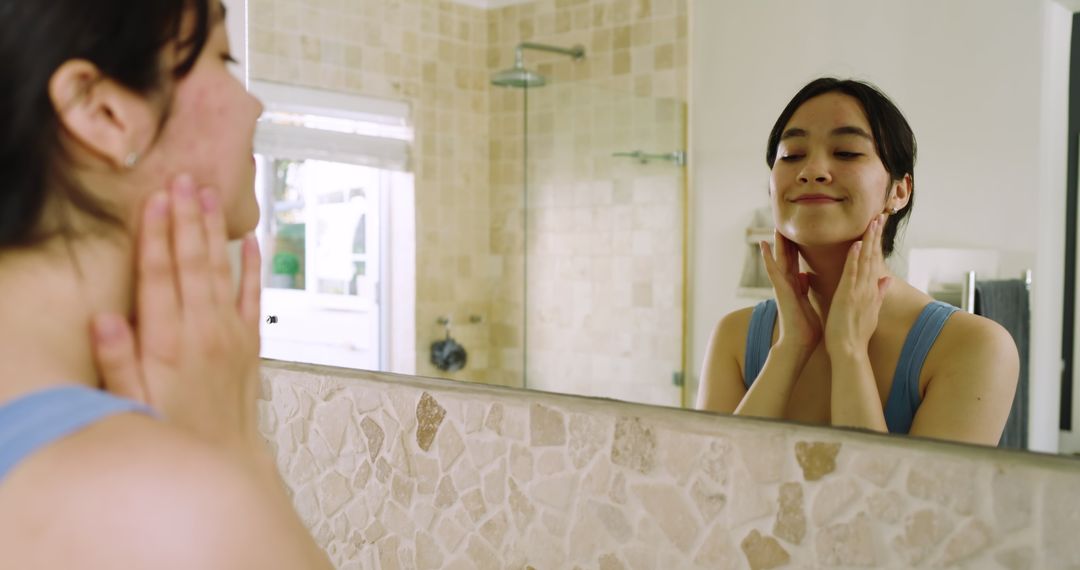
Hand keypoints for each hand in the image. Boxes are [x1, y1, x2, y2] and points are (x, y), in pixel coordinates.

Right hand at [89, 174, 264, 454]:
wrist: (225, 458)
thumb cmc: (172, 431)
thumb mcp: (130, 403)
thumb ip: (116, 361)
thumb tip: (104, 319)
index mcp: (168, 343)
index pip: (160, 276)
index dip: (156, 236)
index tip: (154, 201)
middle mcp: (203, 332)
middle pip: (193, 263)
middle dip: (186, 218)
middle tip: (182, 179)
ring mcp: (232, 334)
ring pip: (222, 271)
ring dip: (214, 231)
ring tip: (208, 194)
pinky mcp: (251, 343)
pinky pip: (254, 296)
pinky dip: (253, 267)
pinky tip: (251, 241)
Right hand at [760, 230, 821, 353]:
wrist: (799, 344)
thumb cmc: (806, 329)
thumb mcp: (808, 303)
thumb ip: (805, 289)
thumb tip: (805, 275)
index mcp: (795, 286)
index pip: (795, 262)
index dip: (795, 247)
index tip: (797, 232)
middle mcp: (787, 284)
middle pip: (786, 257)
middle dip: (786, 240)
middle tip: (783, 221)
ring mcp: (782, 286)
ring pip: (779, 260)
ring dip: (776, 243)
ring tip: (774, 226)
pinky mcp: (780, 290)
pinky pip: (773, 271)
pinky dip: (767, 258)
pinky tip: (763, 245)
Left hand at [825, 214, 891, 355]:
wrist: (850, 351)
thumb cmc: (857, 333)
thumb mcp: (871, 312)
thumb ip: (879, 294)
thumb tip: (887, 279)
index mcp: (871, 291)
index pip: (876, 262)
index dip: (877, 243)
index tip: (878, 227)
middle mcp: (868, 288)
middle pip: (874, 257)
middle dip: (877, 237)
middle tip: (880, 217)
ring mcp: (860, 292)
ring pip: (866, 262)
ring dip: (870, 241)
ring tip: (873, 223)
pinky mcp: (848, 297)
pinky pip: (852, 274)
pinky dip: (855, 259)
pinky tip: (858, 245)